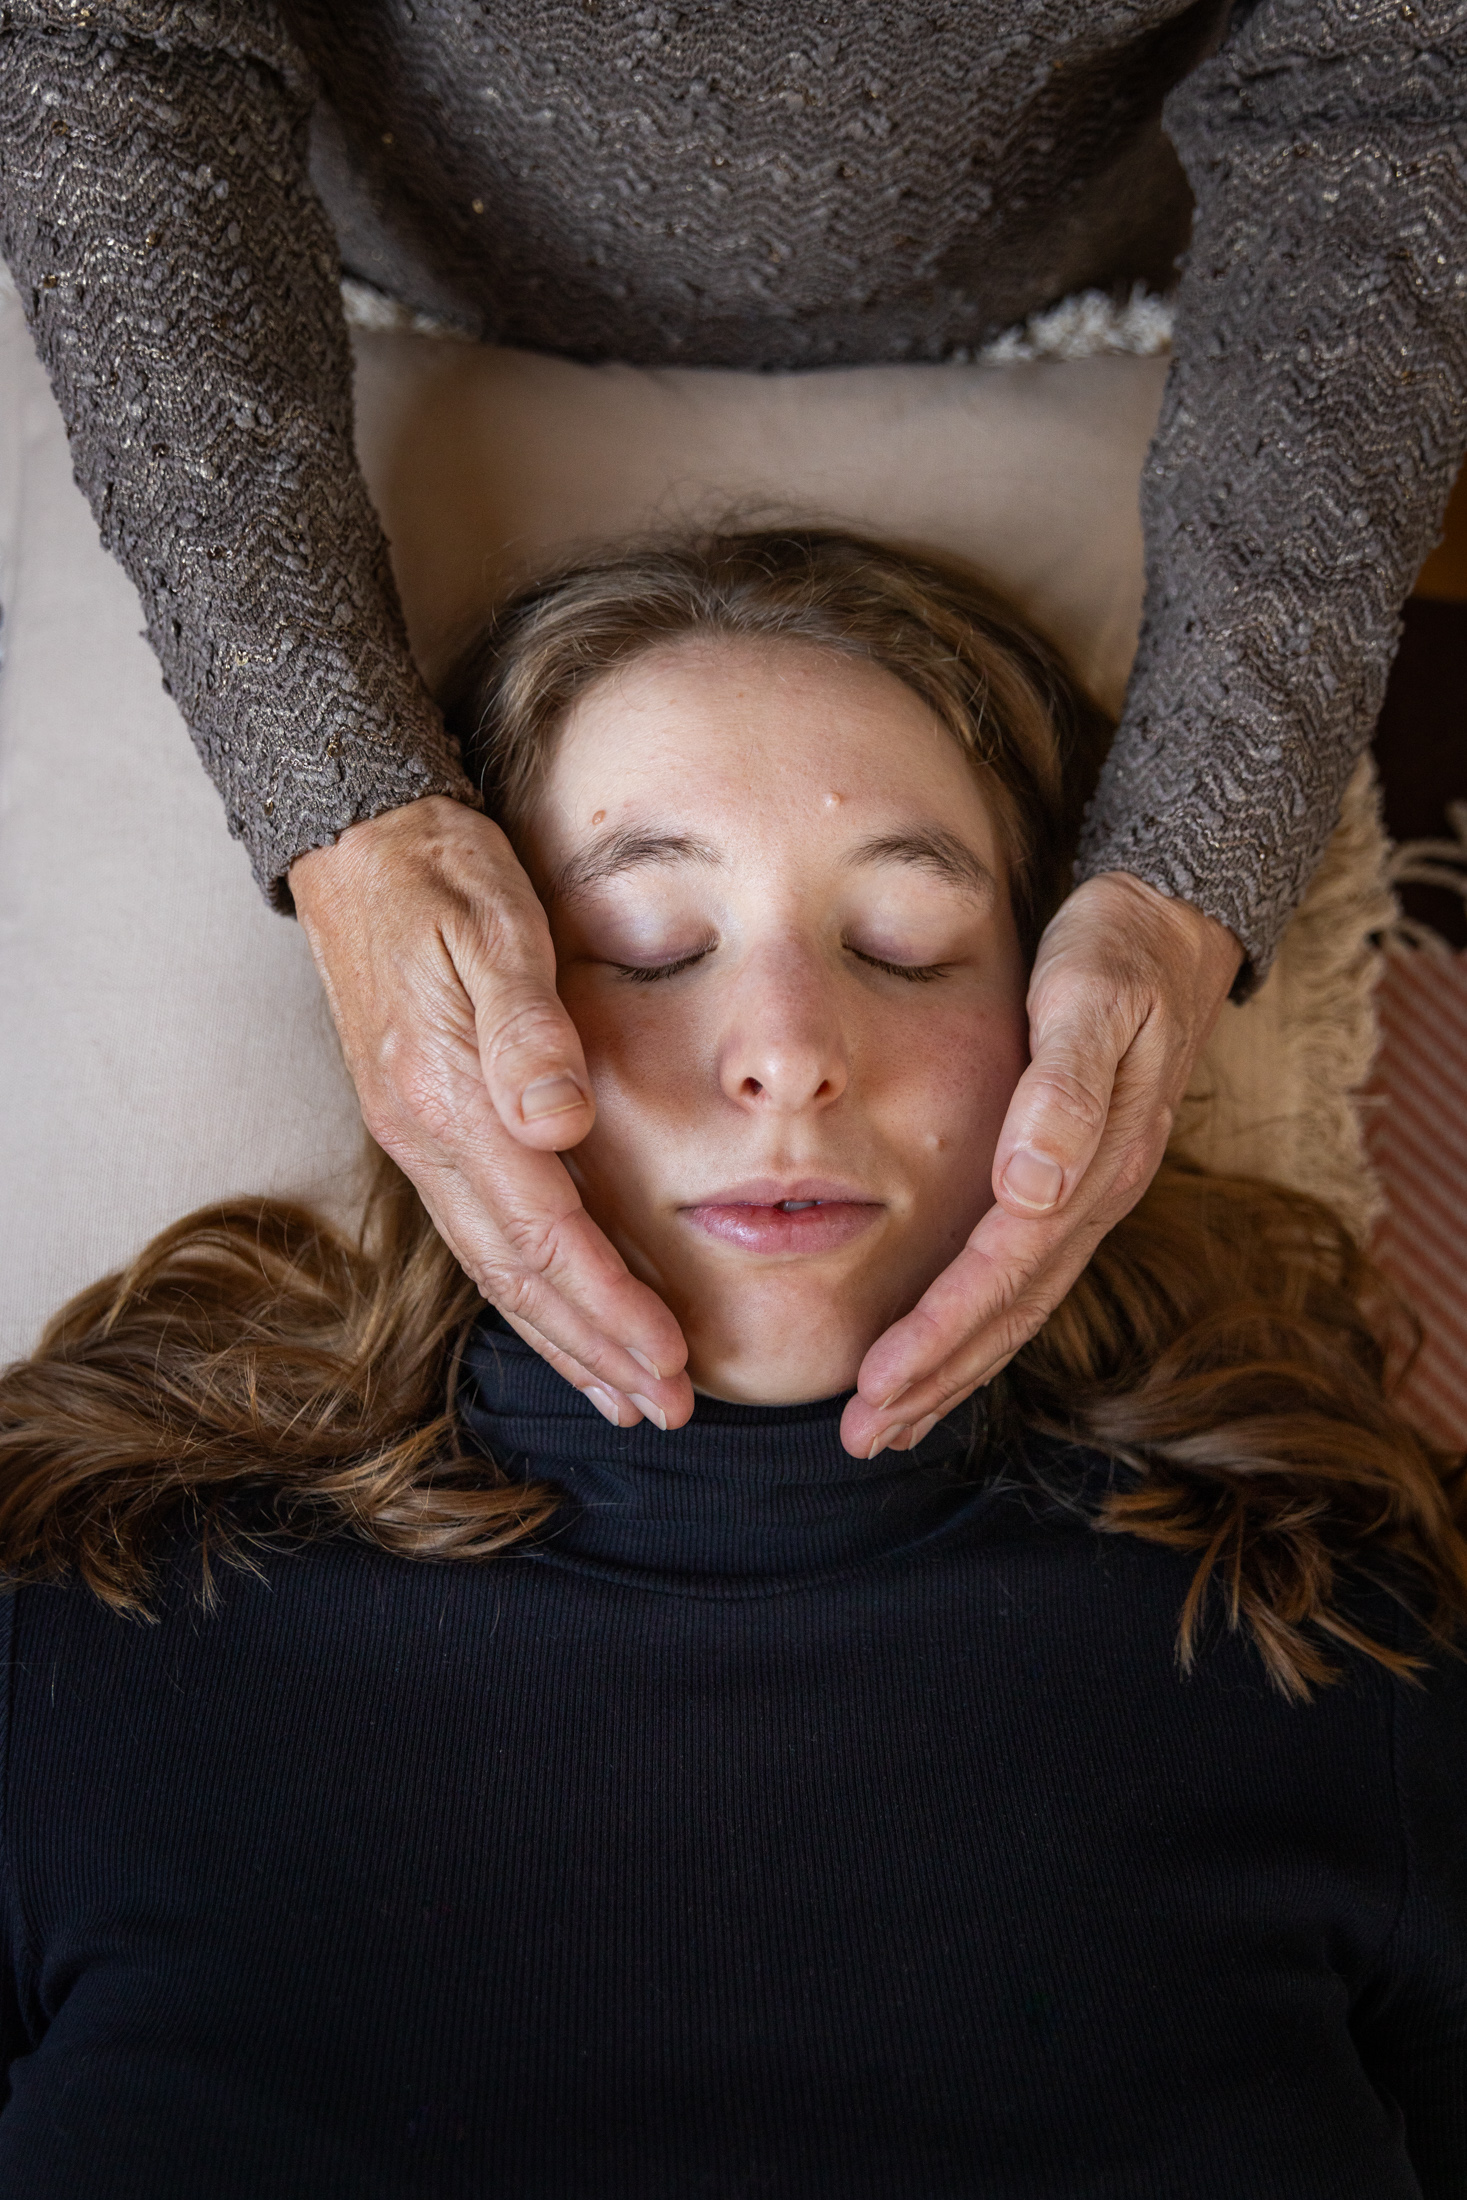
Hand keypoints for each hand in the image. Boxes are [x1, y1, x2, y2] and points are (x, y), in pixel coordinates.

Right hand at [290, 796, 693, 1431]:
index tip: (669, 1359)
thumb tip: (558, 1124)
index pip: (544, 1233)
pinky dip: (531, 1291)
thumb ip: (525, 1029)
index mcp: (448, 1100)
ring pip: (497, 1268)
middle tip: (666, 1408)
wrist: (362, 841)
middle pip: (519, 1276)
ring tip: (624, 1393)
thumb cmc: (442, 876)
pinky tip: (564, 1313)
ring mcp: (419, 1138)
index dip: (609, 1303)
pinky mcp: (426, 1127)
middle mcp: (425, 1137)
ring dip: (564, 1337)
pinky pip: (484, 1235)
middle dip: (594, 1349)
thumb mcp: (492, 929)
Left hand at [841, 871, 1242, 1457]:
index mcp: (1095, 1165)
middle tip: (863, 1437)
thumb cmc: (1119, 949)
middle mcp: (1094, 1197)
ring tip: (887, 1424)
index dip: (940, 1331)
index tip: (877, 1382)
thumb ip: (1066, 1090)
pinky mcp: (1071, 1184)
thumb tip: (1030, 1187)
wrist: (1170, 922)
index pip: (1004, 1270)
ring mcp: (1087, 1196)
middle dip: (936, 1379)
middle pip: (1010, 1313)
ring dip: (952, 1371)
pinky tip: (936, 1353)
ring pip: (1015, 1308)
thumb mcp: (1094, 996)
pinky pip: (1017, 1278)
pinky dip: (972, 1327)